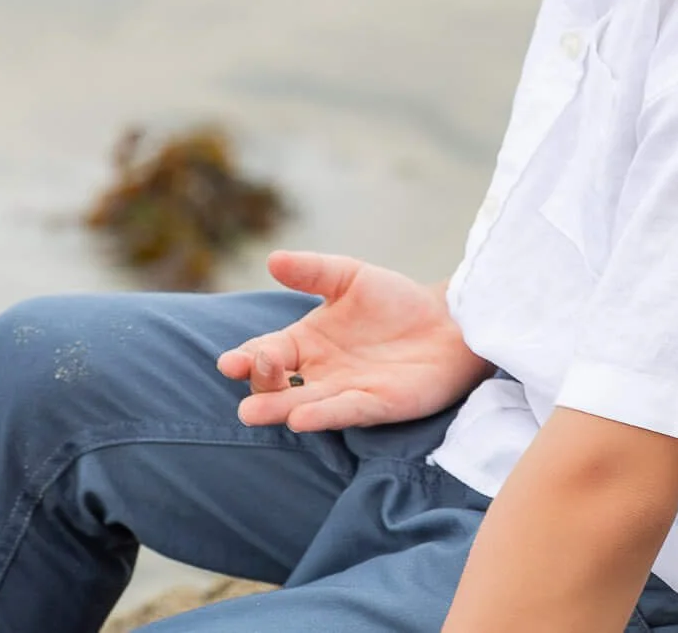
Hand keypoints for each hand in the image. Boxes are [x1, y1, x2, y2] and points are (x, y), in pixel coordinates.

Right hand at [215, 251, 493, 431]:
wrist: (448, 322)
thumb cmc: (396, 301)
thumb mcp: (350, 276)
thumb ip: (313, 270)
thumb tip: (273, 259)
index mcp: (306, 342)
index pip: (266, 353)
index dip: (247, 358)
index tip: (229, 362)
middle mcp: (319, 372)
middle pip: (277, 384)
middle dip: (259, 382)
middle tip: (246, 372)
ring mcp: (345, 391)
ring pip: (303, 404)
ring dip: (278, 409)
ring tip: (252, 413)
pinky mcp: (375, 405)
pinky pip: (344, 412)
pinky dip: (322, 415)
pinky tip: (300, 419)